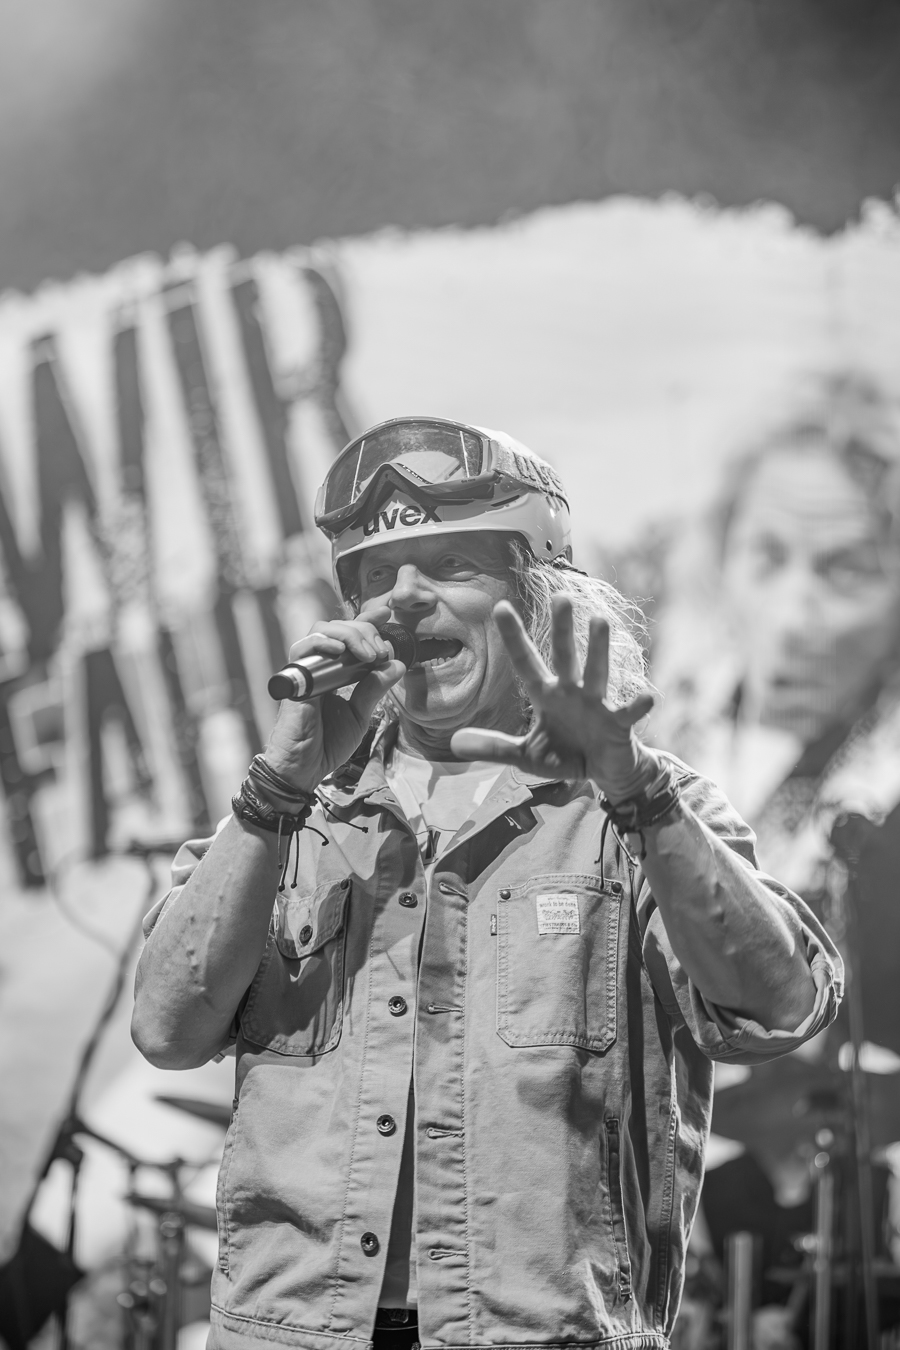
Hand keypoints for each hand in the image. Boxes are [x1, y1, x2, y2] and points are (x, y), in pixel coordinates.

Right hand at [263, 604, 405, 793]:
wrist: (305, 769)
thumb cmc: (328, 744)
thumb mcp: (360, 714)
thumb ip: (374, 688)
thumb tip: (397, 665)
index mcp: (333, 672)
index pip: (348, 635)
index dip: (365, 620)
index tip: (385, 613)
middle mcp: (318, 666)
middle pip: (337, 627)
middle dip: (364, 631)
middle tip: (381, 652)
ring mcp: (305, 670)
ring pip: (322, 630)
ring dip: (349, 635)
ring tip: (369, 654)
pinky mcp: (294, 680)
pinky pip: (303, 649)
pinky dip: (323, 644)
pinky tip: (342, 651)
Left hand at [450, 596, 655, 800]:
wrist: (605, 773)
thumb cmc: (566, 755)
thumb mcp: (525, 755)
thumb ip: (493, 747)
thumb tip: (454, 742)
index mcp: (546, 696)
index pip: (526, 662)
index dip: (514, 637)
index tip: (500, 607)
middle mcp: (571, 693)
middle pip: (564, 657)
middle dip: (562, 630)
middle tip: (561, 597)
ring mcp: (597, 706)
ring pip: (596, 674)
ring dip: (598, 650)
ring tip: (600, 621)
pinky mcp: (618, 725)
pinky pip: (628, 713)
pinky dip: (636, 706)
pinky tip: (647, 697)